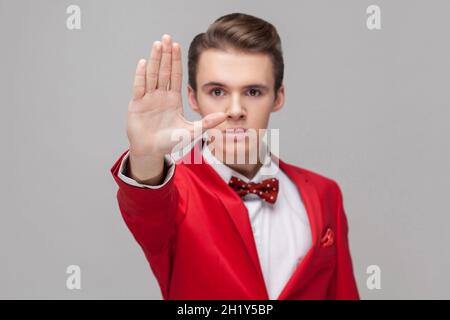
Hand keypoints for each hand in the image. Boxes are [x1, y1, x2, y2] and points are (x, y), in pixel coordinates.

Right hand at [126, 34, 226, 156]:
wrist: (151, 151)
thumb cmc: (170, 142)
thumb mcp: (191, 132)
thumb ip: (207, 123)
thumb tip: (225, 115)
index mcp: (173, 99)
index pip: (175, 76)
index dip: (176, 61)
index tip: (178, 45)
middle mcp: (160, 96)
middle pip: (163, 71)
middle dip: (165, 54)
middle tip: (167, 37)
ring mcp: (148, 99)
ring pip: (152, 75)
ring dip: (154, 60)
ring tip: (157, 44)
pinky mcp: (137, 105)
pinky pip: (139, 87)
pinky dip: (141, 75)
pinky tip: (144, 63)